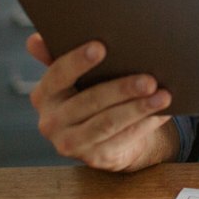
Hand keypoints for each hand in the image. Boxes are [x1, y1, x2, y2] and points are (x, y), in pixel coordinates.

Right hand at [25, 33, 175, 170]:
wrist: (99, 137)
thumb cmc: (88, 94)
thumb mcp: (74, 77)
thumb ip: (57, 56)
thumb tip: (34, 40)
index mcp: (44, 95)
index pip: (58, 75)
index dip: (78, 61)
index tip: (101, 47)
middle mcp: (51, 121)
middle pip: (89, 101)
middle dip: (122, 89)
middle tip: (149, 79)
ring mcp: (70, 143)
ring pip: (108, 123)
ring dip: (138, 109)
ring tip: (163, 96)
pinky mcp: (93, 158)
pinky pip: (122, 139)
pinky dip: (144, 125)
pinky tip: (162, 112)